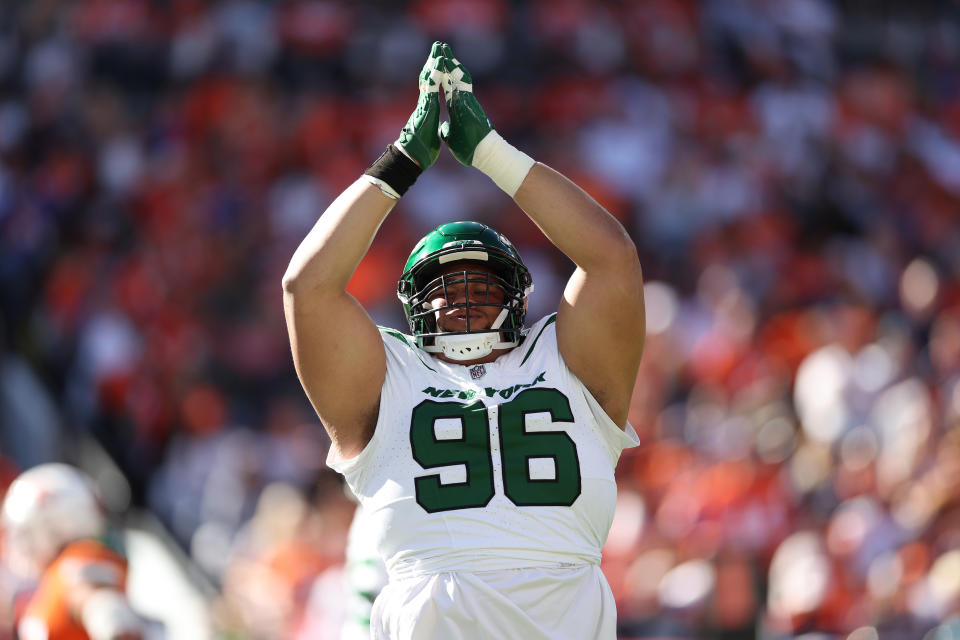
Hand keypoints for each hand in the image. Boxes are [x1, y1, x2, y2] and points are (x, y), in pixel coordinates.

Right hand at [396, 42, 444, 168]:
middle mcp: (425, 104)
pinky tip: (435, 67)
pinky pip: (429, 91)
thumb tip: (436, 127)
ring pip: (428, 81)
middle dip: (433, 62)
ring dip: (433, 65)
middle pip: (429, 78)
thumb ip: (432, 126)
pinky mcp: (425, 110)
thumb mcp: (430, 134)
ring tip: (438, 50)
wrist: (411, 159)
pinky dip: (432, 78)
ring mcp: (424, 106)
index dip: (436, 73)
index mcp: (428, 109)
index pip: (432, 87)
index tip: (439, 60)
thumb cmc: (420, 150)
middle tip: (438, 46)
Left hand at [438, 43, 493, 165]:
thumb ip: (448, 130)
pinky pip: (461, 83)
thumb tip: (444, 129)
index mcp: (456, 108)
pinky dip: (454, 72)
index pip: (447, 87)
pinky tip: (449, 61)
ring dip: (450, 62)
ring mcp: (465, 100)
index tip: (436, 64)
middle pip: (452, 76)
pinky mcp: (467, 102)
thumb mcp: (452, 138)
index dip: (442, 75)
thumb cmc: (470, 149)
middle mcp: (461, 100)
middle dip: (446, 62)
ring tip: (443, 48)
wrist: (483, 154)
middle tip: (439, 46)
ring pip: (456, 76)